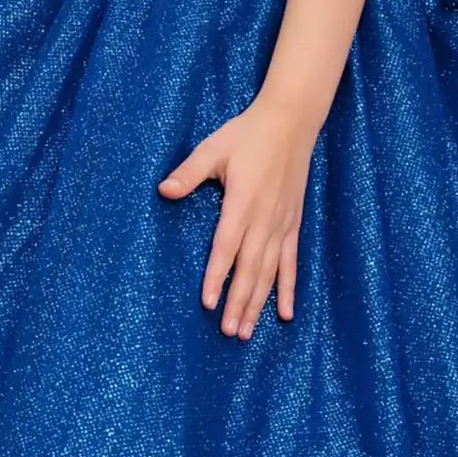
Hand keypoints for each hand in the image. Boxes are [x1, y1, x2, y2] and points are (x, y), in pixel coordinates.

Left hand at [156, 91, 318, 337]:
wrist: (291, 124)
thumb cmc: (247, 135)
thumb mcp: (213, 149)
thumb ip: (189, 173)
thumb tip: (163, 191)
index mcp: (242, 203)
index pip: (226, 247)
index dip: (217, 276)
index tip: (209, 304)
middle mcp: (265, 219)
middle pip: (250, 269)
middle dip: (239, 303)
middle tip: (229, 332)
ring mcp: (282, 225)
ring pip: (270, 272)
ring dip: (258, 303)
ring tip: (247, 331)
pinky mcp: (293, 225)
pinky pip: (291, 263)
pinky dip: (288, 289)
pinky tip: (284, 314)